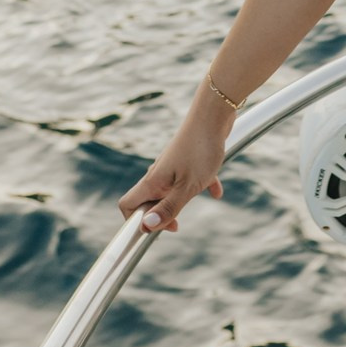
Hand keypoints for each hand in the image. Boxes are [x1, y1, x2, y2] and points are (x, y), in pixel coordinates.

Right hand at [115, 103, 230, 234]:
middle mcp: (158, 173)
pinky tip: (216, 192)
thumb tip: (147, 227)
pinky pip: (190, 179)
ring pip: (170, 191)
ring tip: (195, 202)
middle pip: (149, 200)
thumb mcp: (187, 187)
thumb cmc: (200, 150)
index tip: (154, 232)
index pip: (128, 205)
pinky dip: (201, 186)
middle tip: (178, 226)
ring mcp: (172, 165)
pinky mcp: (187, 159)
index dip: (135, 222)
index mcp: (153, 181)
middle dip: (160, 216)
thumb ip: (168, 208)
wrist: (213, 115)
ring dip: (179, 202)